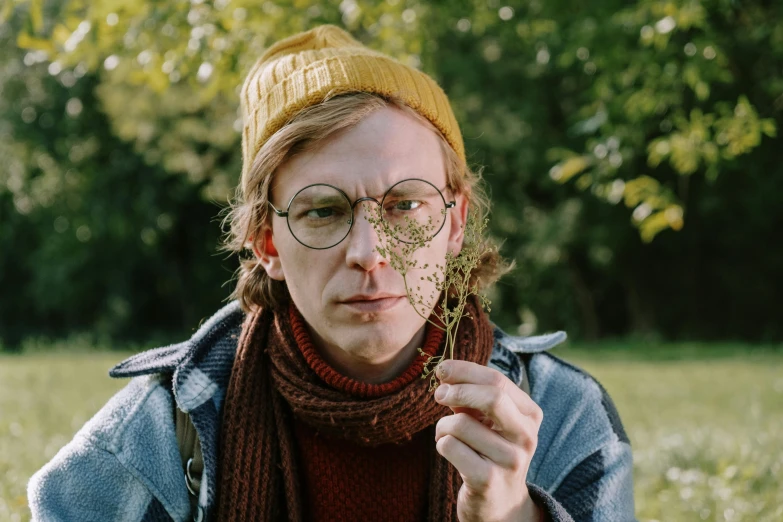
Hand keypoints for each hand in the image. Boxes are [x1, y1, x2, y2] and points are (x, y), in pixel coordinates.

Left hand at [433, 360, 543, 521]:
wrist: (500, 504)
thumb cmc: (489, 451)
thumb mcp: (487, 420)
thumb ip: (472, 395)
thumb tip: (445, 374)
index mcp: (530, 415)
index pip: (497, 380)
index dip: (465, 370)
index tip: (442, 369)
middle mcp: (526, 437)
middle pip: (492, 396)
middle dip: (457, 390)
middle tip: (439, 394)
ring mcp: (510, 460)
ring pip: (461, 423)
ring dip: (443, 425)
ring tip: (446, 434)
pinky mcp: (488, 480)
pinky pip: (450, 446)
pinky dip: (441, 443)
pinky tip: (449, 451)